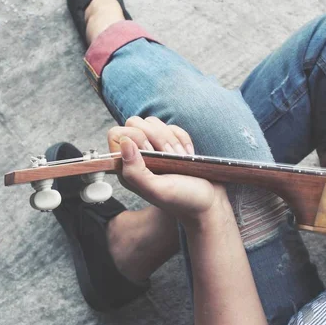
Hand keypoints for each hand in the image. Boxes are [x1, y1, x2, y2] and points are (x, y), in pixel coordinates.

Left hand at [107, 116, 228, 224]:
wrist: (209, 202)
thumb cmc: (182, 199)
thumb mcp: (156, 190)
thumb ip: (134, 171)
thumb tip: (124, 142)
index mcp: (127, 168)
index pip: (116, 135)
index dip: (134, 137)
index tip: (151, 153)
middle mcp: (137, 157)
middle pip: (134, 123)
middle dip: (156, 136)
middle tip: (168, 157)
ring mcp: (154, 148)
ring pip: (152, 122)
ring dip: (171, 139)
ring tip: (179, 158)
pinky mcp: (170, 143)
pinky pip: (171, 126)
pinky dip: (182, 138)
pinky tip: (187, 155)